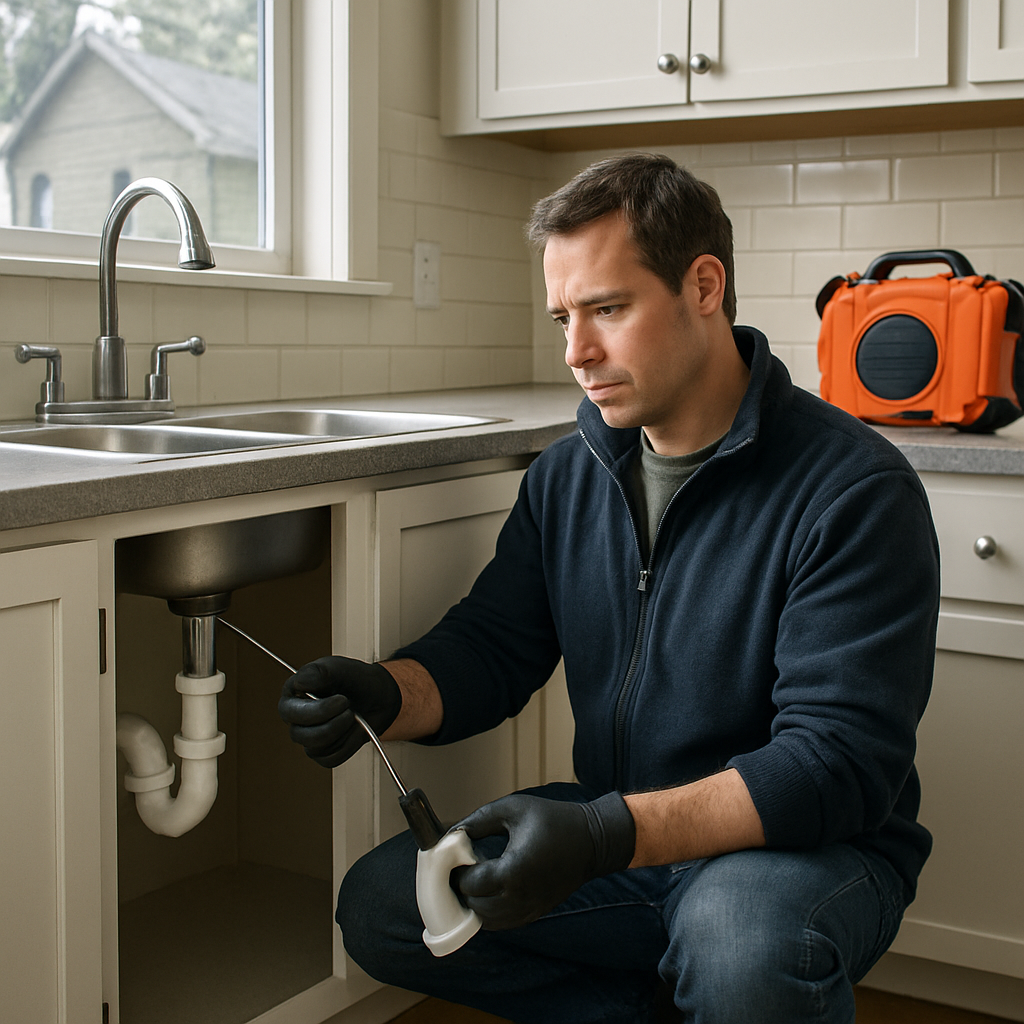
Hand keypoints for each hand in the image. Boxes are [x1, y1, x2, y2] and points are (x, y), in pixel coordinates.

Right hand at [278, 656, 401, 767]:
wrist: (378, 695)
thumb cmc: (354, 679)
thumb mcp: (338, 668)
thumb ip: (318, 672)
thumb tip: (299, 682)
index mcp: (292, 696)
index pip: (290, 713)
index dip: (318, 710)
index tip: (342, 699)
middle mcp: (296, 720)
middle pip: (301, 735)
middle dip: (332, 724)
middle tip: (350, 709)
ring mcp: (308, 738)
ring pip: (317, 748)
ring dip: (342, 732)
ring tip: (353, 715)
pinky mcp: (323, 753)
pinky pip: (332, 758)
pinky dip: (348, 744)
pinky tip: (354, 729)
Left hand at [453, 791, 635, 929]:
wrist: (592, 841)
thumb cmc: (554, 820)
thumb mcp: (513, 809)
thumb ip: (478, 820)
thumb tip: (452, 834)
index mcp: (512, 872)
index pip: (469, 884)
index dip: (455, 872)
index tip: (452, 857)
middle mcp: (519, 898)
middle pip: (474, 907)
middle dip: (461, 889)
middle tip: (458, 869)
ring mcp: (529, 909)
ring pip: (487, 921)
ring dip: (474, 903)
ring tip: (472, 879)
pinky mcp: (535, 913)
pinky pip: (503, 923)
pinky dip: (489, 912)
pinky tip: (488, 890)